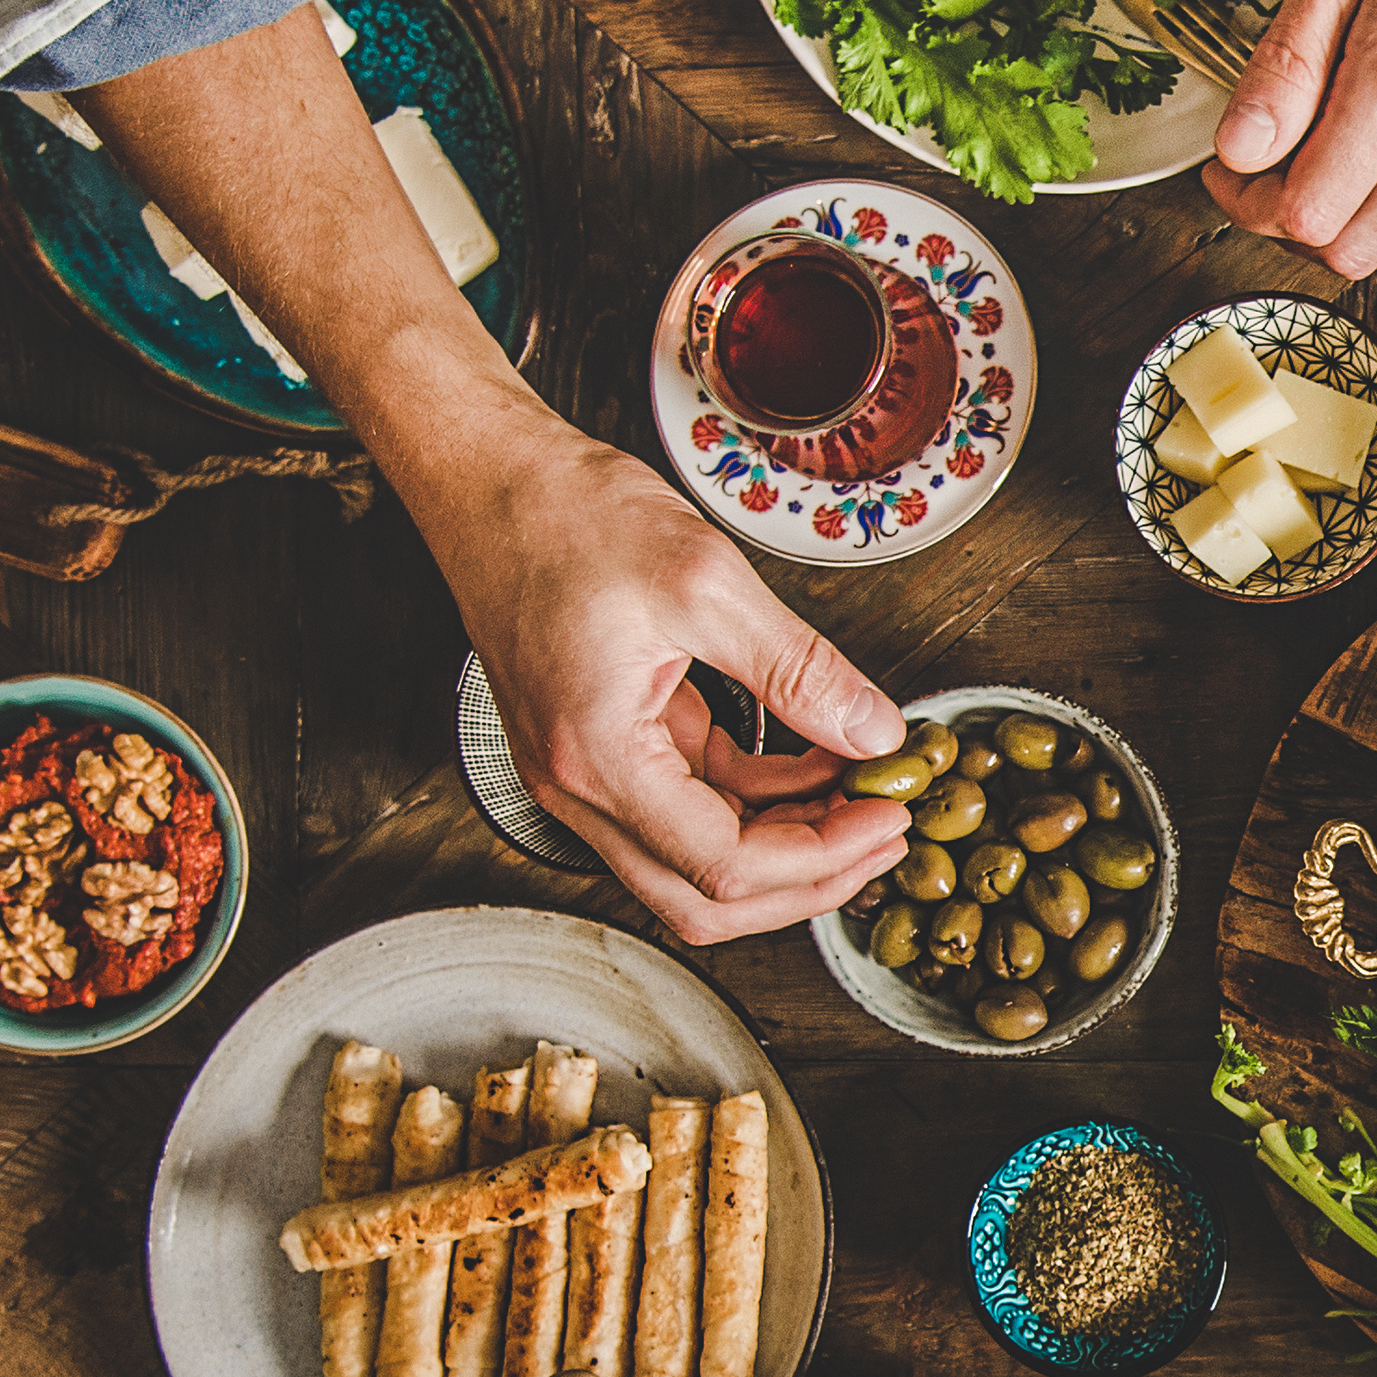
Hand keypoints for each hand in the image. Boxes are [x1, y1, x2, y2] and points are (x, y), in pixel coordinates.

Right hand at [408, 407, 906, 945]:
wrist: (490, 480)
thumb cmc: (564, 515)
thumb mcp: (704, 580)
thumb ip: (797, 668)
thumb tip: (873, 732)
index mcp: (597, 757)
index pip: (723, 866)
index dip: (822, 859)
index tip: (886, 821)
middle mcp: (579, 785)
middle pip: (705, 896)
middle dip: (807, 878)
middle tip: (883, 834)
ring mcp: (586, 773)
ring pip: (697, 861)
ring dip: (786, 841)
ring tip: (861, 793)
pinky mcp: (603, 747)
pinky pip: (689, 804)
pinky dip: (756, 796)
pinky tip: (812, 758)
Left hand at [1208, 0, 1376, 277]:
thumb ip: (1288, 62)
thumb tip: (1240, 148)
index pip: (1311, 215)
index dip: (1250, 201)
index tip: (1227, 160)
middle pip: (1353, 248)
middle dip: (1291, 216)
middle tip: (1259, 158)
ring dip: (1343, 200)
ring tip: (1315, 124)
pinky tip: (1375, 109)